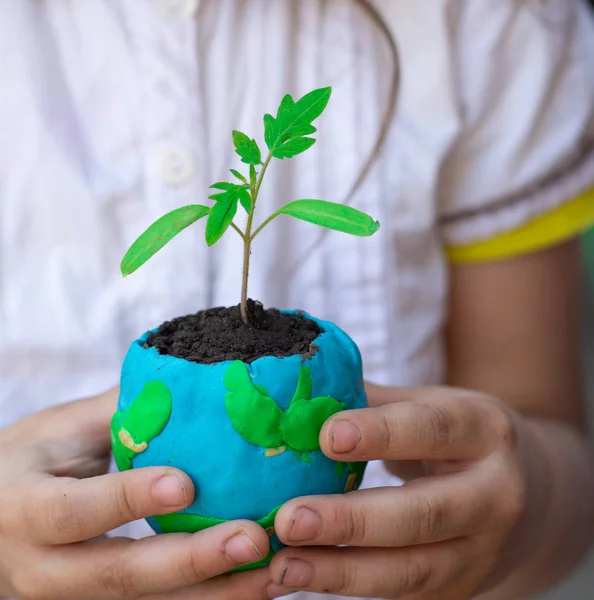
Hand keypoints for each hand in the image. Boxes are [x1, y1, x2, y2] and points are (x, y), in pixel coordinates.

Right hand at [0, 390, 272, 599]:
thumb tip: (191, 380)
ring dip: (217, 594)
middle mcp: (44, 569)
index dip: (129, 499)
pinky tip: (260, 584)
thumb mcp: (59, 429)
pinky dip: (212, 599)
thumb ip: (119, 412)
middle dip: (192, 562)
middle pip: (120, 575)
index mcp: (23, 511)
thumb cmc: (27, 462)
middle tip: (253, 540)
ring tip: (277, 572)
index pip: (74, 511)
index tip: (187, 484)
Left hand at [267, 385, 529, 598]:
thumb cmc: (458, 437)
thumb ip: (373, 400)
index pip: (432, 429)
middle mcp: (494, 495)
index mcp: (484, 430)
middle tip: (288, 519)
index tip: (326, 436)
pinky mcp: (459, 589)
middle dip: (351, 521)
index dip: (380, 433)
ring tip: (284, 564)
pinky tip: (300, 576)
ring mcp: (480, 552)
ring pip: (410, 571)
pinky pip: (400, 594)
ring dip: (340, 572)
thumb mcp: (431, 405)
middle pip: (422, 515)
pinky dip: (345, 587)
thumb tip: (302, 393)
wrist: (530, 495)